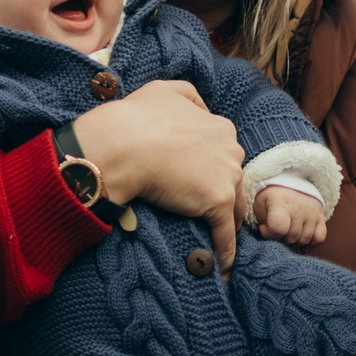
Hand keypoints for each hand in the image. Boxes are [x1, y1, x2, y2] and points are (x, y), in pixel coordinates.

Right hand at [69, 79, 246, 263]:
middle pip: (232, 179)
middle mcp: (232, 150)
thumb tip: (201, 108)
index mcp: (221, 127)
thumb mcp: (165, 90)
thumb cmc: (137, 118)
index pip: (224, 155)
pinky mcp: (217, 201)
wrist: (122, 144)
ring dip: (225, 223)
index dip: (213, 170)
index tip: (201, 183)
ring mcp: (227, 176)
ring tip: (216, 240)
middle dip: (221, 194)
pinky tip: (225, 266)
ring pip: (232, 206)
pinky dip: (227, 250)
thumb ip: (189, 97)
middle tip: (205, 212)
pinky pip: (226, 233)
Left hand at [251, 186, 328, 246]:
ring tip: (286, 233)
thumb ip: (262, 220)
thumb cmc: (272, 195)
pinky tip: (301, 236)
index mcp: (281, 203)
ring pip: (304, 240)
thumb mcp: (260, 203)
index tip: (264, 227)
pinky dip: (310, 242)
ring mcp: (312, 212)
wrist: (291, 180)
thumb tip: (270, 234)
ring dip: (294, 242)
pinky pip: (319, 237)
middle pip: (291, 238)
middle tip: (276, 231)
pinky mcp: (321, 216)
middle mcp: (299, 208)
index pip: (278, 228)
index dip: (269, 234)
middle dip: (281, 239)